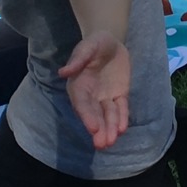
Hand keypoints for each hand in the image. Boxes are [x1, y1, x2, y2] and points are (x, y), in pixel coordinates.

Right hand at [58, 32, 130, 149]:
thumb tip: (63, 72)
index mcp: (79, 86)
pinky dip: (122, 118)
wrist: (110, 42)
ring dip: (110, 128)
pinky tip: (122, 129)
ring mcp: (105, 96)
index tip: (93, 128)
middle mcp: (91, 96)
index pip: (82, 104)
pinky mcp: (119, 94)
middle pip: (95, 114)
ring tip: (112, 141)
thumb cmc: (94, 44)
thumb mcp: (87, 47)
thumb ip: (78, 60)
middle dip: (99, 129)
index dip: (87, 116)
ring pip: (108, 115)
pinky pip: (121, 108)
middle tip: (102, 144)